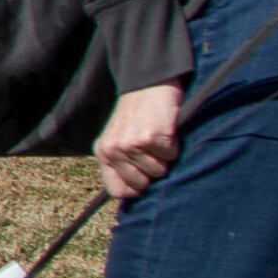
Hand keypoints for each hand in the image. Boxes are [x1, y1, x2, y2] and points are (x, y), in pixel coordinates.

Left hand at [95, 81, 181, 201]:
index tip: (144, 178)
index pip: (117, 191)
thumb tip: (134, 193)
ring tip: (157, 137)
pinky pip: (170, 156)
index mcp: (103, 153)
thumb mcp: (119, 138)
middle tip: (152, 150)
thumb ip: (120, 163)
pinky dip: (174, 146)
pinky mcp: (151, 137)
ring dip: (164, 158)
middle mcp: (113, 150)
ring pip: (158, 172)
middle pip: (141, 184)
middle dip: (152, 171)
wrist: (147, 84)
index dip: (135, 189)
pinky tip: (166, 131)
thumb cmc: (137, 115)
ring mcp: (131, 144)